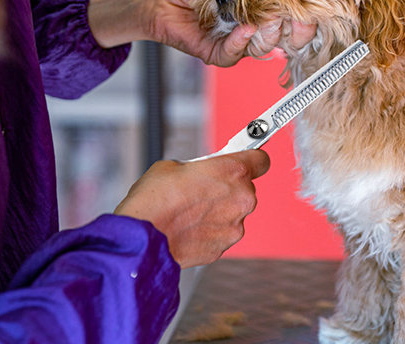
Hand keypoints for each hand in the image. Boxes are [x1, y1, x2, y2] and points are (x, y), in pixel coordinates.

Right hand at [113, 150, 269, 267]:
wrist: (143, 238)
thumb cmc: (154, 200)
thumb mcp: (173, 166)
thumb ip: (199, 168)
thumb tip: (203, 173)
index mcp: (232, 171)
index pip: (261, 159)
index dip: (251, 158)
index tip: (246, 158)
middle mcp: (241, 198)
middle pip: (245, 188)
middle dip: (228, 187)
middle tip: (203, 188)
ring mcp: (235, 225)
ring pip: (234, 212)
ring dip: (219, 210)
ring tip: (190, 212)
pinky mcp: (224, 247)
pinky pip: (222, 233)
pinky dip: (210, 230)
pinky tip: (189, 228)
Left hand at [152, 0, 316, 65]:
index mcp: (263, 0)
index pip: (294, 12)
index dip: (305, 12)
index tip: (310, 5)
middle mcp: (255, 23)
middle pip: (287, 36)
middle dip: (295, 30)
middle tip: (294, 18)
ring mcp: (238, 39)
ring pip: (264, 47)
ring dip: (268, 35)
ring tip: (264, 20)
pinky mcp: (219, 52)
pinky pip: (236, 54)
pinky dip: (241, 42)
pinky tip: (242, 29)